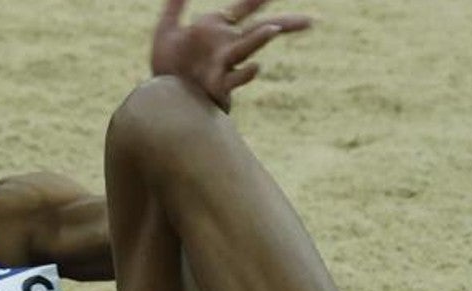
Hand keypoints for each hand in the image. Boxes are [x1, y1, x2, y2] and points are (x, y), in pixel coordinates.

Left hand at [150, 0, 311, 111]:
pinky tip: (256, 66)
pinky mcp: (217, 86)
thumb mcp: (167, 31)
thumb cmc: (167, 68)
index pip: (244, 9)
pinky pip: (233, 79)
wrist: (160, 99)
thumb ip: (174, 7)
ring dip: (260, 39)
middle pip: (260, 31)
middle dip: (286, 24)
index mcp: (217, 29)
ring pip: (246, 49)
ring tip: (274, 28)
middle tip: (311, 20)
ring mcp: (224, 66)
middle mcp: (226, 46)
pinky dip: (244, 73)